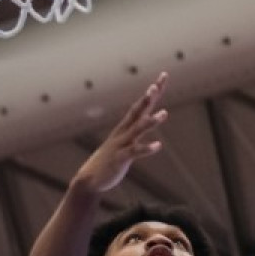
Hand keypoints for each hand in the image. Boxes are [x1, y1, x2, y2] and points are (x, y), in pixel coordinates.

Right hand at [71, 74, 168, 195]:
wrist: (89, 179)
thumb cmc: (109, 161)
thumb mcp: (123, 142)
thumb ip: (135, 130)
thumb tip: (146, 118)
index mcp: (125, 127)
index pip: (141, 105)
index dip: (153, 92)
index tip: (163, 76)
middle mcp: (123, 132)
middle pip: (137, 111)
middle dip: (147, 99)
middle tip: (155, 86)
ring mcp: (121, 145)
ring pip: (137, 130)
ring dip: (151, 121)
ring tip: (165, 113)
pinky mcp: (120, 159)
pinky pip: (134, 152)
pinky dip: (146, 148)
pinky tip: (158, 146)